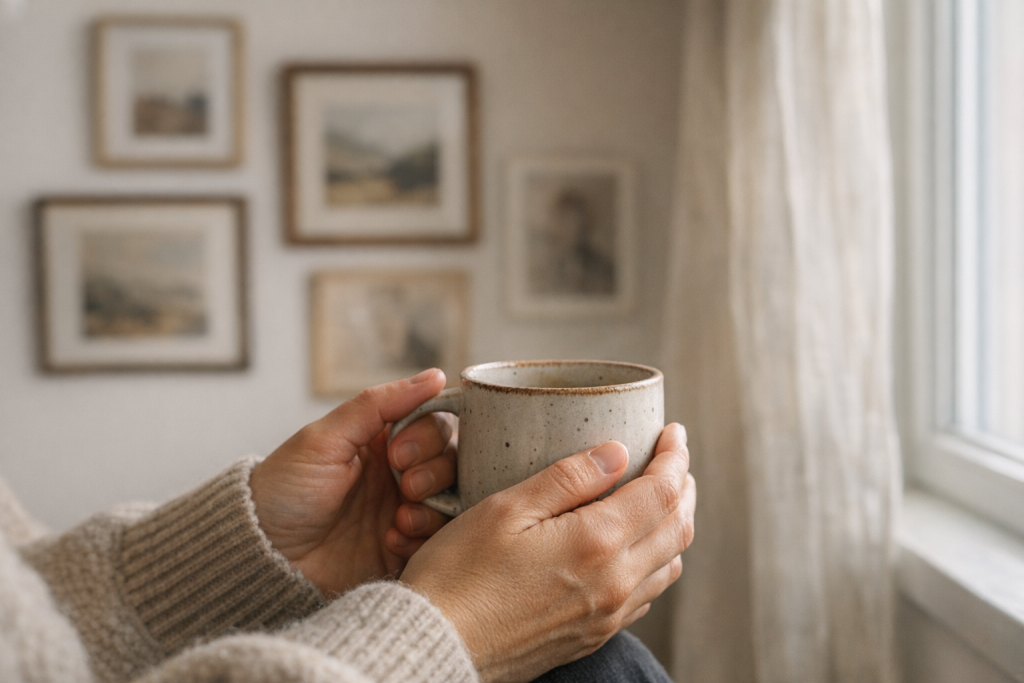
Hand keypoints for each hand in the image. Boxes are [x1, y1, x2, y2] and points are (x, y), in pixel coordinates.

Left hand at [249, 369, 456, 595]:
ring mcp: (404, 511)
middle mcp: (400, 473)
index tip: (397, 453)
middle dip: (434, 473)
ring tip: (400, 519)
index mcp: (383, 440)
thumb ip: (379, 404)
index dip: (428, 436)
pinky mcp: (403, 548)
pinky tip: (391, 541)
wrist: (264, 557)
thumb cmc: (285, 490)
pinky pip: (438, 540)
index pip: (435, 424)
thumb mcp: (325, 439)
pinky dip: (422, 539)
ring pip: (452, 501)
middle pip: (452, 461)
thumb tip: (436, 376)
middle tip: (405, 487)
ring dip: (433, 508)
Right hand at [400, 423, 694, 682]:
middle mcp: (614, 583)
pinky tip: (635, 548)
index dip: (674, 456)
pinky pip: (647, 595)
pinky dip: (657, 562)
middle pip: (677, 528)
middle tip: (672, 458)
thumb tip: (616, 451)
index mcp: (597, 543)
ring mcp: (607, 615)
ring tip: (660, 498)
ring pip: (669, 564)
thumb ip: (567, 478)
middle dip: (683, 487)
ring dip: (674, 525)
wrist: (435, 648)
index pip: (662, 492)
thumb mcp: (505, 509)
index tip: (673, 432)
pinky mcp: (592, 636)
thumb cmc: (458, 575)